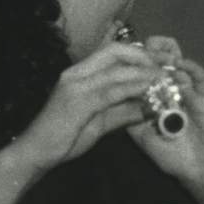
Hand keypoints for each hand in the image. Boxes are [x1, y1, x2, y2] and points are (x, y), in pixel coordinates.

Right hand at [12, 41, 165, 172]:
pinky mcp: (78, 102)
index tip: (160, 61)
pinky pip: (111, 91)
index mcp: (79, 74)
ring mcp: (76, 85)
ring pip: (116, 70)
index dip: (138, 53)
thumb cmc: (65, 137)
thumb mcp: (99, 122)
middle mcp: (76, 73)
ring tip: (164, 78)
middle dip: (143, 56)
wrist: (37, 152)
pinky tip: (148, 91)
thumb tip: (147, 107)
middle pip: (114, 51)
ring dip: (143, 73)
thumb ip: (121, 112)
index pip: (111, 52)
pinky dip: (132, 89)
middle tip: (166, 66)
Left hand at [124, 37, 203, 189]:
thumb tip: (113, 95)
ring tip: (159, 58)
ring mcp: (186, 90)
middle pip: (158, 59)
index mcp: (151, 98)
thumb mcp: (142, 137)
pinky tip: (180, 66)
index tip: (122, 59)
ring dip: (167, 56)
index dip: (132, 62)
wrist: (201, 169)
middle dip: (148, 53)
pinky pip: (199, 76)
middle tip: (141, 53)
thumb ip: (129, 116)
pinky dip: (189, 67)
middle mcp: (167, 90)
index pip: (140, 71)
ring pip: (177, 61)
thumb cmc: (172, 156)